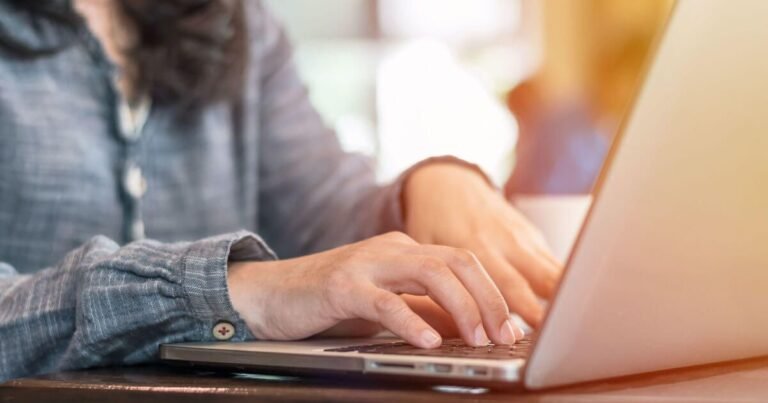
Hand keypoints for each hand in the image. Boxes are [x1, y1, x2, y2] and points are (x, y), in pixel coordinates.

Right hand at [227, 232, 524, 347]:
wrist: (269, 293)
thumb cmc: (329, 301)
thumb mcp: (387, 304)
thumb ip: (424, 309)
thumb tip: (470, 327)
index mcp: (406, 251)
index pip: (464, 263)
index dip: (495, 293)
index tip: (515, 328)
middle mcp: (391, 250)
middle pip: (456, 261)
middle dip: (490, 299)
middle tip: (507, 336)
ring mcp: (366, 264)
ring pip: (429, 273)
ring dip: (462, 307)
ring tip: (478, 340)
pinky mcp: (340, 285)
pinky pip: (383, 300)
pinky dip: (410, 321)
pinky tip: (427, 342)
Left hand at [403, 163, 562, 326]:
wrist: (446, 182)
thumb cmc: (432, 220)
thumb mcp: (427, 250)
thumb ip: (440, 284)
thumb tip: (445, 329)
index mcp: (477, 246)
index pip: (507, 285)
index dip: (523, 311)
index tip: (533, 333)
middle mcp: (505, 241)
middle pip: (538, 280)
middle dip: (549, 310)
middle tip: (556, 338)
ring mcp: (522, 236)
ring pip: (553, 270)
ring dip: (562, 298)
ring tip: (570, 326)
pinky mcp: (531, 233)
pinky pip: (552, 262)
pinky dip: (561, 284)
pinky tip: (566, 306)